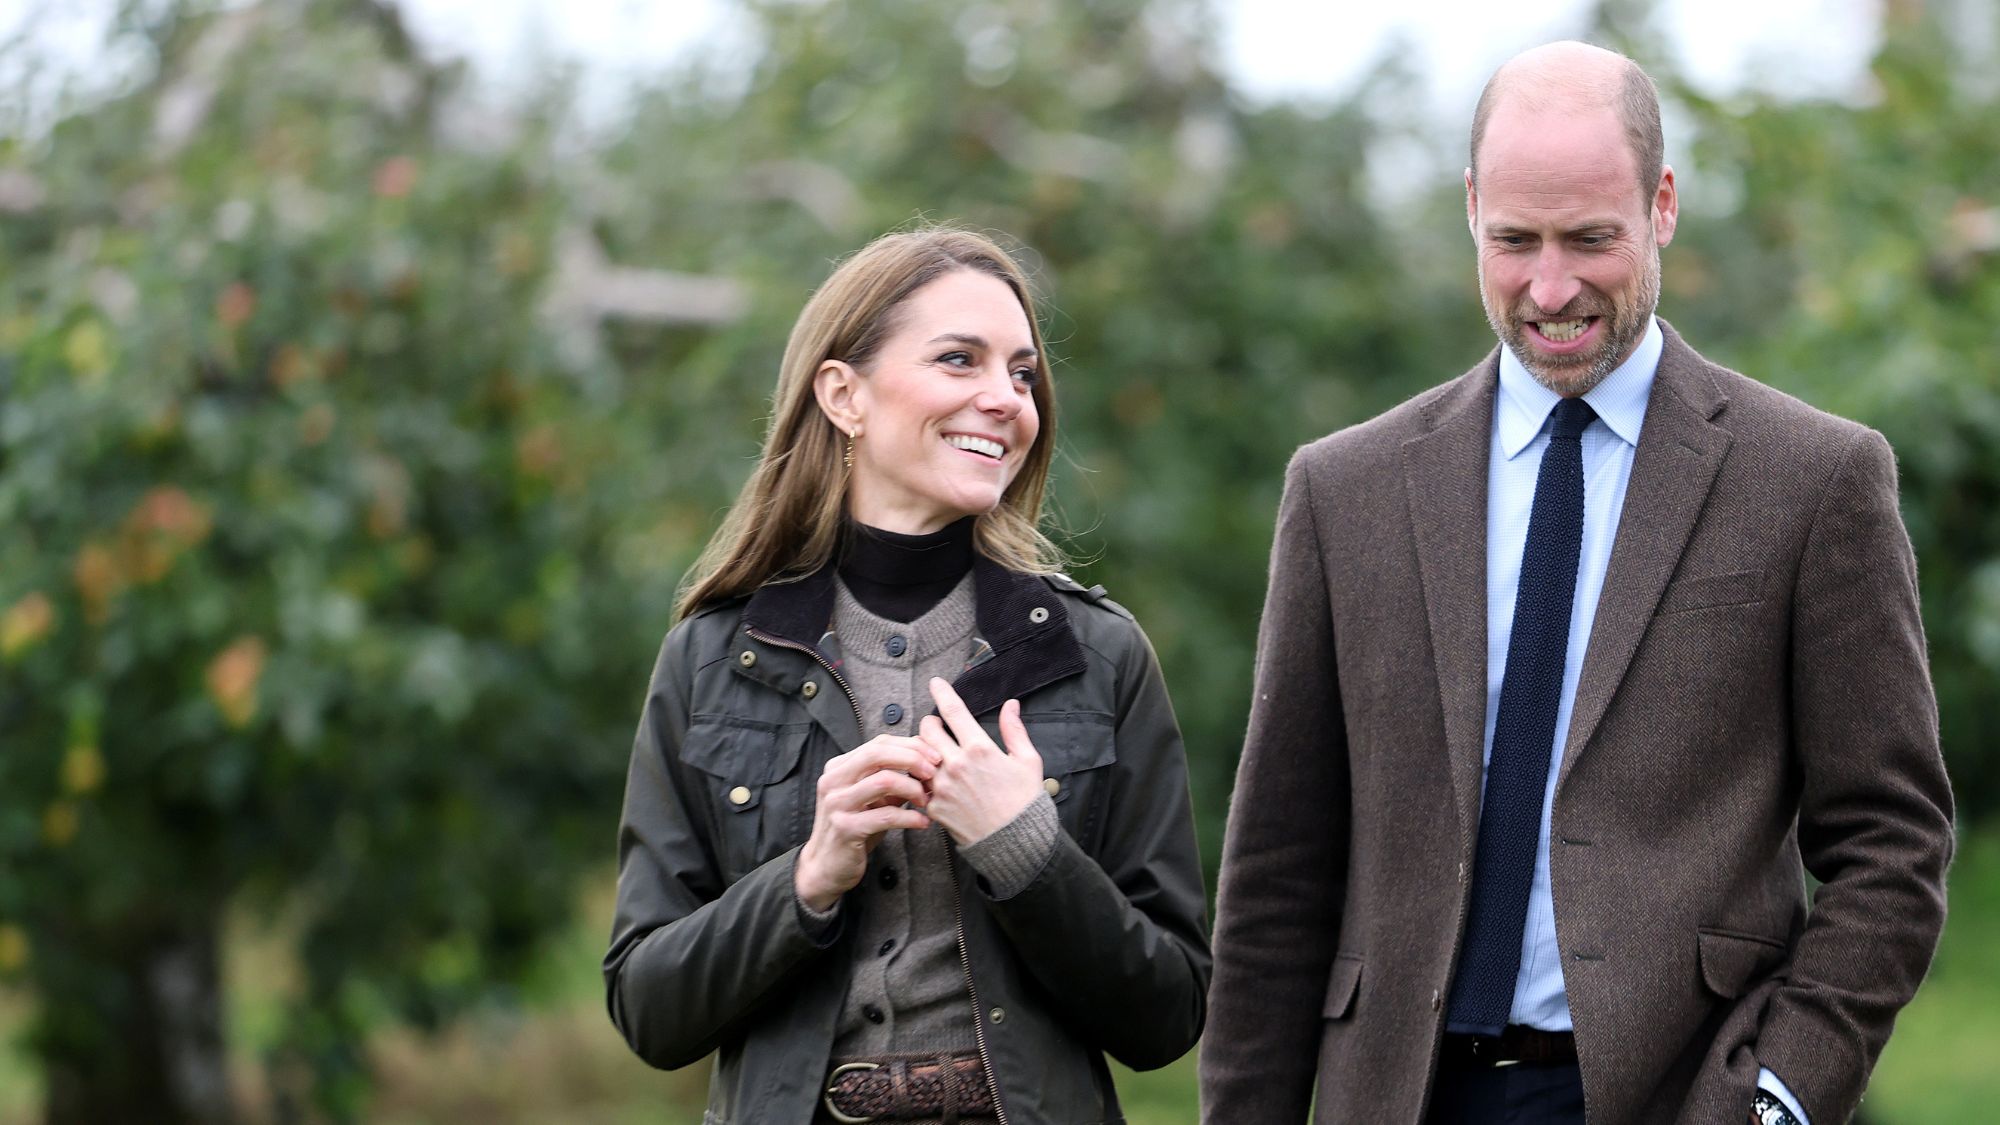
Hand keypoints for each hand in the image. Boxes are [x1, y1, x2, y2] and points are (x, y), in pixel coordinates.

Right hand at [794, 735, 940, 911]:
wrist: (825, 866)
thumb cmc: (853, 829)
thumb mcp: (871, 799)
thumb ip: (892, 780)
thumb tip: (926, 763)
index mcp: (839, 768)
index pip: (879, 744)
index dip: (910, 746)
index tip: (934, 756)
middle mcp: (833, 781)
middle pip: (878, 753)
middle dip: (913, 758)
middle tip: (934, 772)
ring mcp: (837, 804)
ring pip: (883, 781)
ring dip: (912, 788)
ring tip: (925, 800)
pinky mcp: (845, 828)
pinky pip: (886, 816)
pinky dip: (910, 817)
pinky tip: (922, 822)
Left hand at [917, 678, 1044, 845]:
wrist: (1015, 843)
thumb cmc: (1024, 802)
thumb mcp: (1027, 761)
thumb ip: (1014, 730)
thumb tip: (1011, 705)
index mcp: (979, 748)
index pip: (953, 710)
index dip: (942, 692)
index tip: (935, 682)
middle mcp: (956, 764)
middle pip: (927, 730)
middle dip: (931, 723)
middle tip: (938, 726)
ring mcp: (942, 786)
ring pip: (918, 756)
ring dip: (924, 751)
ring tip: (935, 754)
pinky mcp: (934, 806)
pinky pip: (920, 784)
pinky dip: (924, 778)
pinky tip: (934, 780)